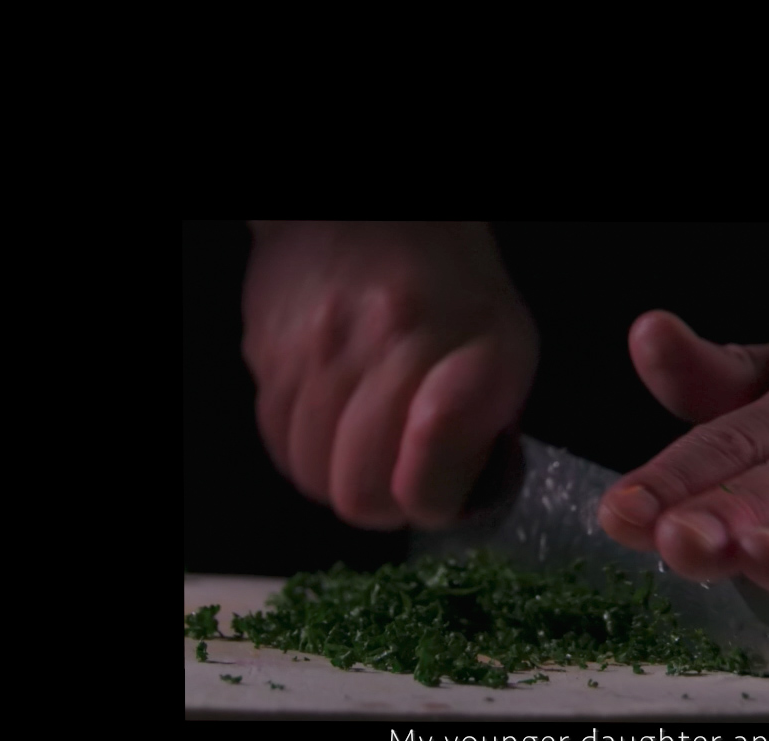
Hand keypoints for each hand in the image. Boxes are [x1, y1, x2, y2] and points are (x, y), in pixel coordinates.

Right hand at [243, 221, 537, 529]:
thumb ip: (486, 423)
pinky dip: (304, 445)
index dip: (434, 503)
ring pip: (308, 474)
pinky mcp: (265, 349)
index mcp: (454, 350)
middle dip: (384, 501)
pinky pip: (276, 439)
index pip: (424, 486)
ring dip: (338, 473)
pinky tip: (331, 416)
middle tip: (400, 473)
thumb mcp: (504, 344)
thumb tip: (450, 496)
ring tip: (365, 438)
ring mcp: (310, 351)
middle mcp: (376, 349)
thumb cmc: (451, 284)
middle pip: (357, 494)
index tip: (440, 490)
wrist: (370, 208)